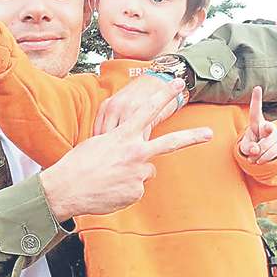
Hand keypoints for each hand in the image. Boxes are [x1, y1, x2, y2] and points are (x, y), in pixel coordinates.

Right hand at [41, 80, 211, 220]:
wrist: (67, 188)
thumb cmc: (78, 165)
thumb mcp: (97, 144)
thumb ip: (119, 144)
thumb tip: (129, 152)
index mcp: (124, 135)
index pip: (148, 110)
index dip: (165, 96)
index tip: (178, 85)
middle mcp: (135, 152)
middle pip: (170, 143)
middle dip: (192, 137)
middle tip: (209, 134)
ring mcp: (138, 173)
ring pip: (147, 172)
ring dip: (133, 175)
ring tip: (112, 179)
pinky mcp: (136, 191)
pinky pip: (136, 190)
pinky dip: (125, 191)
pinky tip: (110, 191)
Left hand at [238, 86, 276, 163]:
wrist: (261, 154)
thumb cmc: (251, 145)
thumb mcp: (245, 147)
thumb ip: (247, 147)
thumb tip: (255, 150)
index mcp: (256, 123)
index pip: (255, 111)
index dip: (256, 100)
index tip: (257, 87)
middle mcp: (268, 126)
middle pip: (268, 129)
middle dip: (266, 133)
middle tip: (258, 144)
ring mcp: (276, 135)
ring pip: (268, 145)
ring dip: (258, 155)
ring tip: (253, 158)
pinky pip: (272, 153)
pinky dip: (263, 159)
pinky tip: (259, 161)